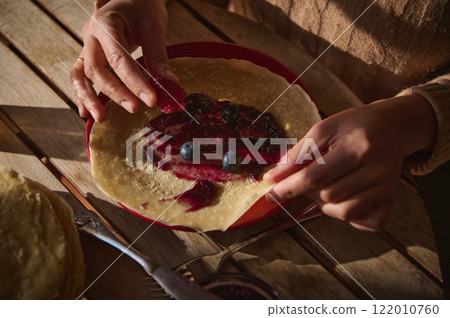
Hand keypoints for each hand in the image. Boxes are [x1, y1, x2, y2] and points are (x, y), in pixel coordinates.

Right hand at [70, 0, 176, 121]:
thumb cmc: (142, 7)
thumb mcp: (153, 26)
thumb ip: (158, 56)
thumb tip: (171, 85)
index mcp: (106, 24)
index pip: (119, 58)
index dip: (135, 82)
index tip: (151, 99)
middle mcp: (91, 36)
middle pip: (96, 69)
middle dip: (114, 92)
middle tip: (133, 108)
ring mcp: (87, 47)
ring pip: (80, 75)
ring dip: (89, 97)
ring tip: (100, 118)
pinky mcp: (89, 57)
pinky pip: (80, 77)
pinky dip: (82, 95)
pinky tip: (86, 113)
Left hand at [264, 95, 435, 230]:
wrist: (393, 125)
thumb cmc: (354, 125)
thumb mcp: (324, 129)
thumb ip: (298, 154)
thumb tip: (272, 178)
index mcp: (357, 147)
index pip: (315, 176)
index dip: (289, 187)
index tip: (271, 193)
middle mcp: (376, 169)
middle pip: (327, 195)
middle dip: (308, 190)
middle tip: (309, 175)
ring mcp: (386, 186)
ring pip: (343, 211)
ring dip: (325, 203)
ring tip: (326, 184)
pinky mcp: (392, 197)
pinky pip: (367, 222)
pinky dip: (351, 217)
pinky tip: (344, 199)